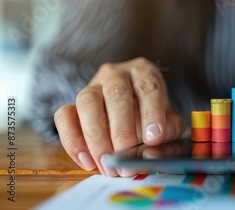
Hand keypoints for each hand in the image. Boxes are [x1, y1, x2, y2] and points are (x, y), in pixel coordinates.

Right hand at [54, 57, 184, 176]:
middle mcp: (116, 75)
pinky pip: (64, 116)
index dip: (152, 112)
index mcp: (144, 72)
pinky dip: (72, 140)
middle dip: (121, 128)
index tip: (154, 138)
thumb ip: (169, 132)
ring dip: (95, 135)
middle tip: (126, 155)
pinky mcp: (72, 104)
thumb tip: (152, 149)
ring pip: (87, 102)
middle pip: (116, 94)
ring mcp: (91, 87)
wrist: (136, 117)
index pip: (148, 87)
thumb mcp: (170, 123)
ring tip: (107, 162)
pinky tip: (87, 161)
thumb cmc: (155, 118)